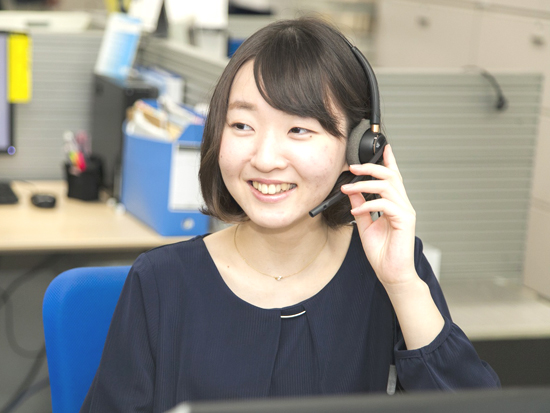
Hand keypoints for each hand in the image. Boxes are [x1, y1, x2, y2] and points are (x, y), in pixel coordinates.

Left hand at [341, 145, 416, 289]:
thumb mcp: (365, 225)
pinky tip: (357, 210)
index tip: (383, 147)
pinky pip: (386, 204)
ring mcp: (405, 211)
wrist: (391, 273)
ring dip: (365, 184)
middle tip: (352, 167)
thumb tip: (352, 192)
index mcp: (394, 205)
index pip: (393, 177)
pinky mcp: (405, 220)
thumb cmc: (382, 253)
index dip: (389, 160)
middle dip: (371, 167)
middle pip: (390, 176)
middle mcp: (402, 205)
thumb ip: (360, 207)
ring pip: (388, 186)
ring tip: (348, 188)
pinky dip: (368, 204)